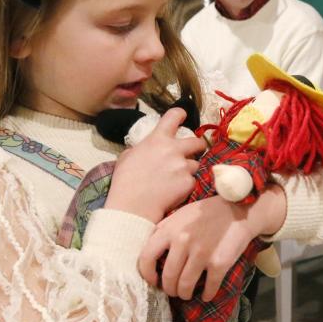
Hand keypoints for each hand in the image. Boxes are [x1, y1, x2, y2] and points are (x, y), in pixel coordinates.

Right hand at [104, 108, 205, 222]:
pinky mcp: (189, 183)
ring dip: (188, 169)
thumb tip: (149, 149)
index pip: (174, 116)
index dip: (180, 114)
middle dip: (197, 146)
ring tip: (175, 178)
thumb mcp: (128, 156)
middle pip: (197, 142)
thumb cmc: (125, 181)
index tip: (182, 116)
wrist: (132, 206)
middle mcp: (174, 150)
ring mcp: (183, 166)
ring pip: (195, 164)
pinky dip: (185, 185)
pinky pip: (192, 181)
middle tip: (192, 152)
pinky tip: (173, 190)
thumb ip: (143, 148)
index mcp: (157, 139)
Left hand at [138, 186, 285, 300]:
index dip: (147, 274)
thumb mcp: (179, 215)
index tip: (154, 280)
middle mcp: (183, 242)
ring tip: (187, 293)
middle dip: (170, 289)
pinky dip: (206, 294)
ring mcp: (202, 254)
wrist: (237, 209)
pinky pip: (209, 287)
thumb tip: (149, 252)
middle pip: (168, 278)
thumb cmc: (205, 212)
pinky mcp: (219, 263)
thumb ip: (163, 231)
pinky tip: (206, 294)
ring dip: (185, 294)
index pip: (146, 258)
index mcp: (169, 230)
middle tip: (174, 290)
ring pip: (185, 286)